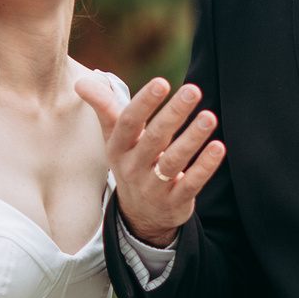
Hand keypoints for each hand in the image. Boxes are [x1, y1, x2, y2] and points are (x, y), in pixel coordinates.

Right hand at [76, 74, 224, 248]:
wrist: (140, 215)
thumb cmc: (131, 162)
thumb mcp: (115, 139)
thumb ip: (105, 108)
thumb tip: (80, 82)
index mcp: (118, 149)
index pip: (128, 123)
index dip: (144, 103)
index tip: (161, 82)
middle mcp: (133, 168)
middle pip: (154, 139)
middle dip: (173, 114)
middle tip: (193, 90)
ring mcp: (153, 187)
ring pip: (173, 161)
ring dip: (192, 138)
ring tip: (209, 117)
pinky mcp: (175, 202)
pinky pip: (191, 183)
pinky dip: (205, 166)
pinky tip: (218, 147)